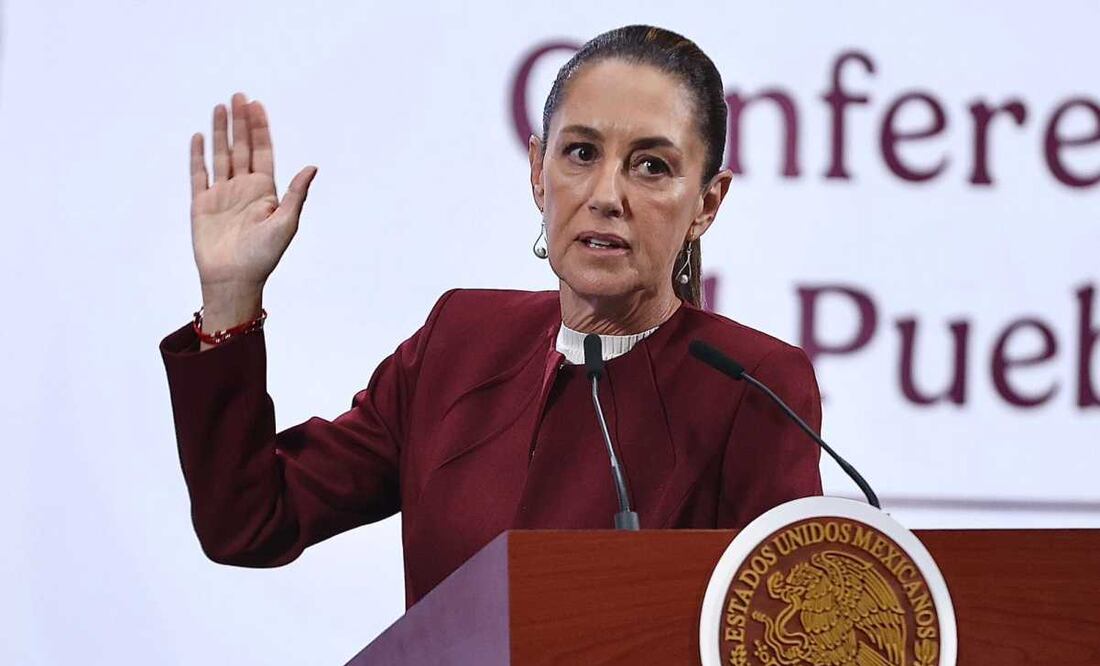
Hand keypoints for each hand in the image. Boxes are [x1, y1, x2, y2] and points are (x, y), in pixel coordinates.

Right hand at [189, 92, 317, 310]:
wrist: (233, 280)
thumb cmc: (263, 256)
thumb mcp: (286, 224)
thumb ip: (296, 194)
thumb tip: (312, 167)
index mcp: (265, 191)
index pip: (263, 152)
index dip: (260, 129)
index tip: (257, 106)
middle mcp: (243, 189)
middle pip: (242, 147)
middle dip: (240, 122)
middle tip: (238, 96)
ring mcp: (222, 195)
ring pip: (221, 155)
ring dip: (220, 131)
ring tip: (219, 107)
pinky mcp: (201, 204)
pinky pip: (199, 174)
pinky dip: (198, 156)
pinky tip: (199, 137)